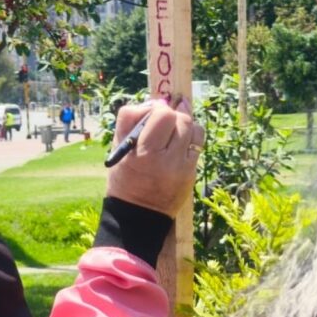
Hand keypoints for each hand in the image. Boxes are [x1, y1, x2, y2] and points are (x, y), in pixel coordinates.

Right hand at [104, 97, 204, 218]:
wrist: (140, 214)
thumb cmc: (125, 178)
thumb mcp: (118, 149)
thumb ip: (131, 121)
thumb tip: (157, 102)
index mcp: (137, 152)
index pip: (152, 113)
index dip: (154, 109)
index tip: (152, 114)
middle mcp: (158, 158)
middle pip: (174, 117)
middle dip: (170, 114)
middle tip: (165, 121)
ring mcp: (178, 166)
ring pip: (190, 126)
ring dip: (183, 122)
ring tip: (174, 130)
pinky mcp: (190, 171)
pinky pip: (198, 141)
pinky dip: (192, 135)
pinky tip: (183, 140)